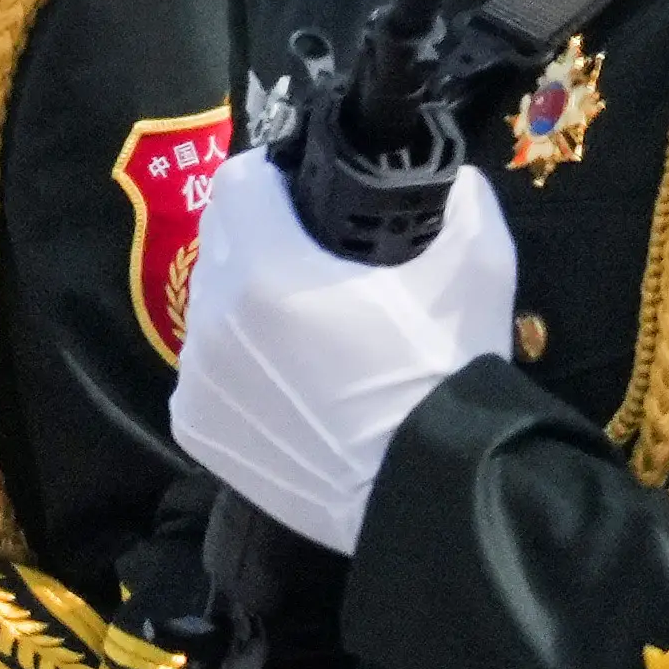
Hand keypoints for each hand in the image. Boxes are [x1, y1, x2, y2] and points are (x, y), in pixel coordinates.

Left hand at [168, 150, 512, 554]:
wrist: (424, 488)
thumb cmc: (444, 375)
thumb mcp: (474, 272)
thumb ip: (462, 209)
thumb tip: (457, 181)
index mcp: (268, 268)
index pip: (237, 183)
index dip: (271, 180)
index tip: (299, 198)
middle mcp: (216, 315)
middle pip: (219, 241)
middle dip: (257, 238)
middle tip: (310, 265)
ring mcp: (198, 374)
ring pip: (207, 308)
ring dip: (241, 306)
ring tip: (301, 335)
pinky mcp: (194, 424)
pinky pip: (204, 372)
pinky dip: (235, 369)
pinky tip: (284, 386)